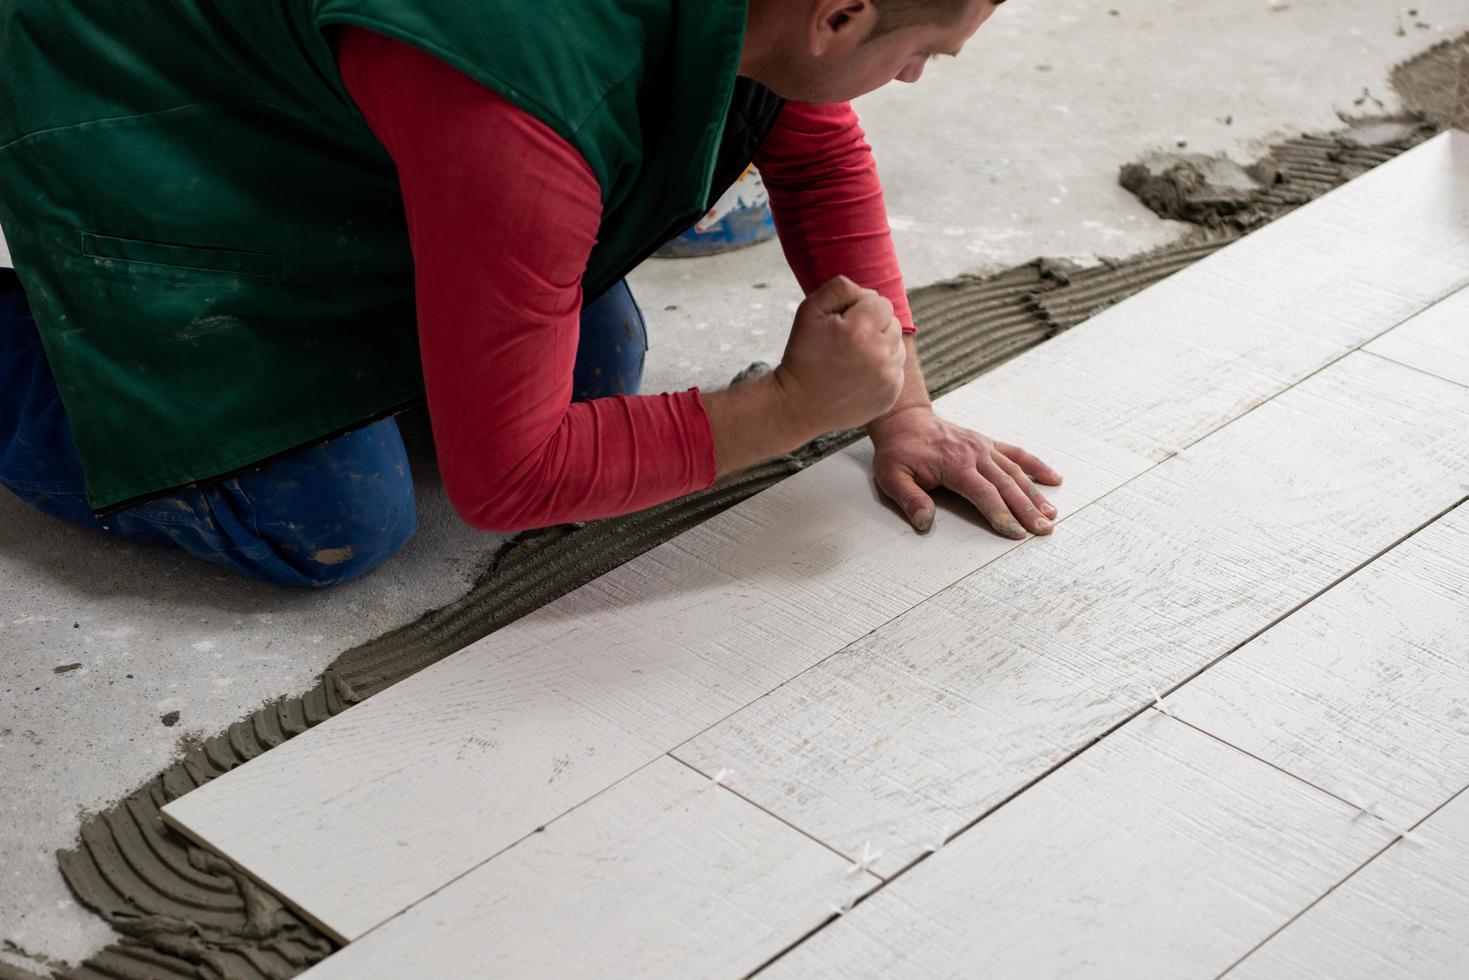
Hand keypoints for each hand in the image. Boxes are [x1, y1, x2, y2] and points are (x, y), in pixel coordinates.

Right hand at [772, 275, 906, 434]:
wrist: (799, 404)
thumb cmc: (803, 354)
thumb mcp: (809, 311)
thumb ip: (840, 288)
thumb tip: (870, 293)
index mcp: (860, 331)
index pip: (881, 302)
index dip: (861, 309)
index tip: (843, 324)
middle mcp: (879, 355)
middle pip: (892, 323)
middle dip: (873, 327)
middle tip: (847, 342)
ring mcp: (888, 378)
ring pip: (898, 346)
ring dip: (880, 347)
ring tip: (853, 358)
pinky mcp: (890, 395)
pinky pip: (897, 370)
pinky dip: (883, 369)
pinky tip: (859, 375)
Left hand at [867, 406, 1063, 537]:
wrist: (905, 420)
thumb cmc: (898, 451)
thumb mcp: (892, 476)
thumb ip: (909, 499)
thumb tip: (924, 523)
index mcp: (954, 464)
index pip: (983, 493)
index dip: (1001, 514)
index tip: (1016, 533)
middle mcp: (975, 454)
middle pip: (1006, 485)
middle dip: (1027, 510)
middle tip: (1043, 530)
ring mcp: (984, 447)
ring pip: (1015, 472)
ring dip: (1035, 494)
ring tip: (1051, 515)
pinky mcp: (988, 443)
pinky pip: (1016, 453)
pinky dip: (1036, 465)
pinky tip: (1054, 479)